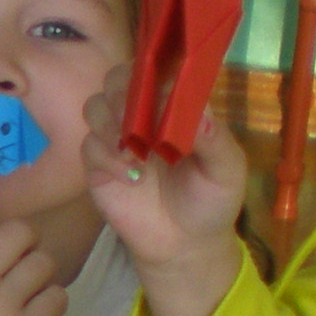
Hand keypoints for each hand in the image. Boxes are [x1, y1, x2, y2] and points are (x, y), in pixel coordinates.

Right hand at [78, 63, 249, 272]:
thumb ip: (214, 139)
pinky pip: (89, 146)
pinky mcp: (98, 165)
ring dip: (110, 123)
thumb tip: (199, 112)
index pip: (156, 69)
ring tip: (134, 154)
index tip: (161, 90)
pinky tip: (131, 178)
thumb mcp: (227, 170)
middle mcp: (143, 114)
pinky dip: (107, 158)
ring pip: (95, 106)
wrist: (185, 246)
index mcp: (175, 104)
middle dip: (122, 92)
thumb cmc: (212, 200)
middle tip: (135, 117)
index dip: (152, 71)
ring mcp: (117, 138)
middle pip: (117, 79)